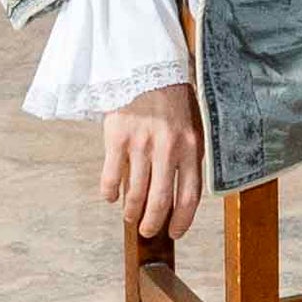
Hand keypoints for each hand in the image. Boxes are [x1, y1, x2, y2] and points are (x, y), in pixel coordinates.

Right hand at [99, 84, 205, 249]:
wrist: (146, 69)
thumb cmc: (171, 102)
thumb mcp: (189, 128)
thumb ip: (186, 158)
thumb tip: (176, 196)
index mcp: (191, 147)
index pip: (190, 196)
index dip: (182, 220)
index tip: (174, 232)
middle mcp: (168, 149)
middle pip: (161, 201)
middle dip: (153, 223)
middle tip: (147, 230)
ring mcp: (141, 144)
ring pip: (136, 193)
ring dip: (132, 211)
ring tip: (129, 217)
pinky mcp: (117, 138)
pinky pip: (112, 176)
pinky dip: (110, 192)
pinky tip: (111, 197)